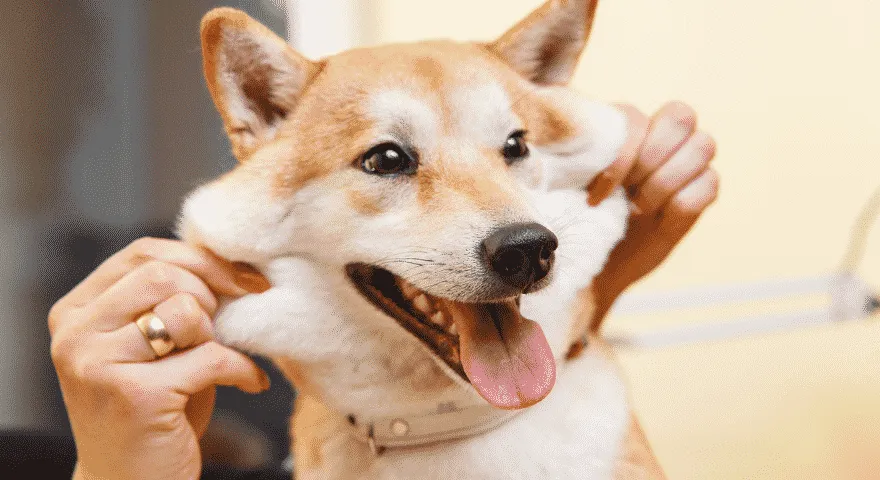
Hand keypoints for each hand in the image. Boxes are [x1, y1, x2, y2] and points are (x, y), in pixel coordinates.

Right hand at [49, 238, 271, 479]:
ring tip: (218, 358)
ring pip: (184, 311)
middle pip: (162, 274)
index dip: (201, 259)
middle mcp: (76, 335)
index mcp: (76, 312)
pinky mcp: (135, 396)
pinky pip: (212, 356)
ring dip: (218, 334)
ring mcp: (98, 365)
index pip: (143, 253)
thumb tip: (239, 263)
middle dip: (210, 294)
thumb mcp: (154, 343)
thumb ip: (173, 298)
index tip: (244, 278)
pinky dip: (243, 369)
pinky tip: (250, 383)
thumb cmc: (154, 407)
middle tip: (227, 325)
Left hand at [586, 102, 718, 326]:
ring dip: (663, 181)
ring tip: (637, 207)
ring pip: (702, 146)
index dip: (621, 154)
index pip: (639, 116)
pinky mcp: (702, 192)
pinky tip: (655, 218)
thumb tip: (575, 141)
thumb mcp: (572, 181)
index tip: (597, 190)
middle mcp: (664, 136)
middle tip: (626, 190)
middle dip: (649, 158)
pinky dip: (679, 203)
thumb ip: (582, 154)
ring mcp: (689, 162)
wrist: (595, 259)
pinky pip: (708, 185)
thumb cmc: (580, 213)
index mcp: (629, 125)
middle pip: (681, 116)